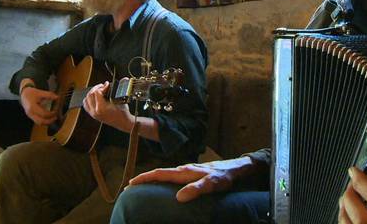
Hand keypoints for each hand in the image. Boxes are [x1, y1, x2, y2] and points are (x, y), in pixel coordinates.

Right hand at [20, 86, 57, 124]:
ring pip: (39, 123)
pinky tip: (49, 118)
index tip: (56, 110)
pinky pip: (38, 121)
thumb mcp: (40, 92)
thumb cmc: (31, 93)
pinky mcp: (31, 116)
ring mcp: (30, 115)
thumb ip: (49, 95)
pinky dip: (44, 121)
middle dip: (49, 121)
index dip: (51, 114)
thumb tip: (57, 97)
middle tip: (56, 117)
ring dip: (47, 122)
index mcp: (32, 107)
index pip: (43, 114)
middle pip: (41, 121)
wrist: (24, 94)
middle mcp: (30, 113)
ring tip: (53, 118)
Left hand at [82, 81, 132, 131]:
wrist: (123, 122)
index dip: (102, 87)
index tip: (107, 85)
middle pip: (90, 95)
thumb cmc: (122, 113)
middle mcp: (95, 111)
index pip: (97, 92)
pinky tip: (95, 97)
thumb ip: (116, 90)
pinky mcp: (93, 115)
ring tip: (98, 91)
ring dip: (91, 93)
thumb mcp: (120, 100)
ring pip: (86, 99)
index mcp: (101, 108)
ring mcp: (93, 114)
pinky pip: (86, 105)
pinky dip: (89, 100)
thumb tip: (115, 81)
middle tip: (103, 86)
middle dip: (96, 88)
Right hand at [128, 156, 255, 201]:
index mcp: (184, 171)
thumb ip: (196, 190)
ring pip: (166, 174)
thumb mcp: (211, 184)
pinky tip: (166, 187)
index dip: (144, 178)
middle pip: (160, 173)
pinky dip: (164, 180)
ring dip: (154, 179)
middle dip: (145, 178)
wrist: (236, 168)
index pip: (160, 173)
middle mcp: (184, 169)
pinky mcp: (193, 173)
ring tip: (143, 187)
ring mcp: (188, 171)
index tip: (131, 183)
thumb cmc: (224, 177)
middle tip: (131, 187)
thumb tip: (178, 197)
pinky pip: (173, 177)